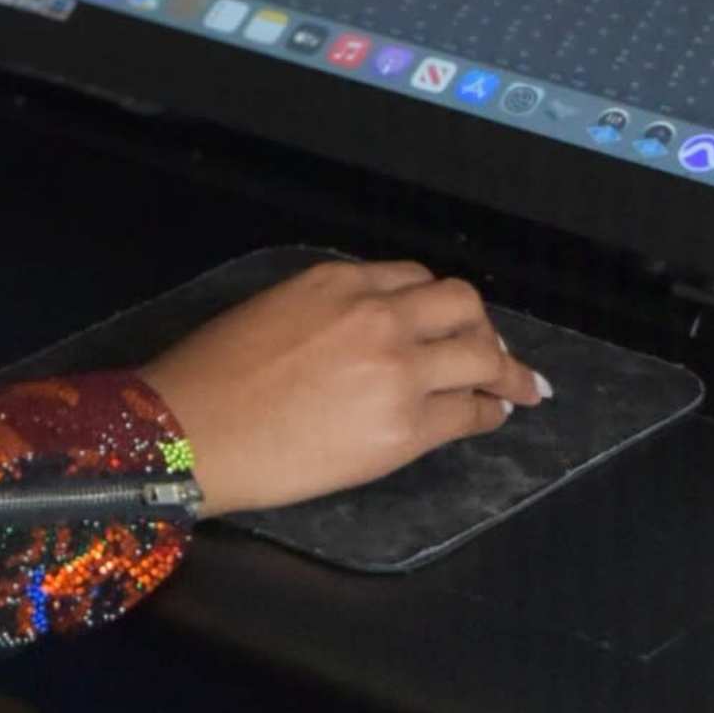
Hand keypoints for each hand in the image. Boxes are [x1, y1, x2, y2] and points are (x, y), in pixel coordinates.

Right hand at [145, 258, 545, 516]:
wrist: (192, 433)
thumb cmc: (209, 379)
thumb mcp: (269, 311)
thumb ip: (325, 311)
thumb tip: (356, 335)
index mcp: (338, 281)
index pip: (413, 279)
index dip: (436, 305)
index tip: (445, 323)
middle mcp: (379, 315)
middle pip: (462, 304)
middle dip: (482, 327)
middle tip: (490, 350)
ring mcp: (398, 370)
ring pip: (481, 355)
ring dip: (507, 370)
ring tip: (521, 388)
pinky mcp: (406, 428)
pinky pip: (470, 413)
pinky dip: (490, 413)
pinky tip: (493, 417)